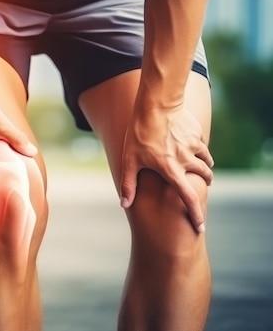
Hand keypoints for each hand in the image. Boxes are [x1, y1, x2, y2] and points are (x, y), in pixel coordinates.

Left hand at [119, 104, 213, 232]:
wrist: (156, 104)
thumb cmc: (139, 133)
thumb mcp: (129, 159)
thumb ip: (128, 183)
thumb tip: (124, 204)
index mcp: (171, 169)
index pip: (188, 198)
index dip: (195, 215)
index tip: (200, 227)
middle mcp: (186, 159)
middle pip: (204, 177)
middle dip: (204, 183)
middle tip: (199, 186)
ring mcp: (194, 146)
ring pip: (207, 161)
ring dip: (204, 167)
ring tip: (197, 167)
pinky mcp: (197, 134)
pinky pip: (202, 146)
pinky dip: (200, 150)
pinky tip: (191, 147)